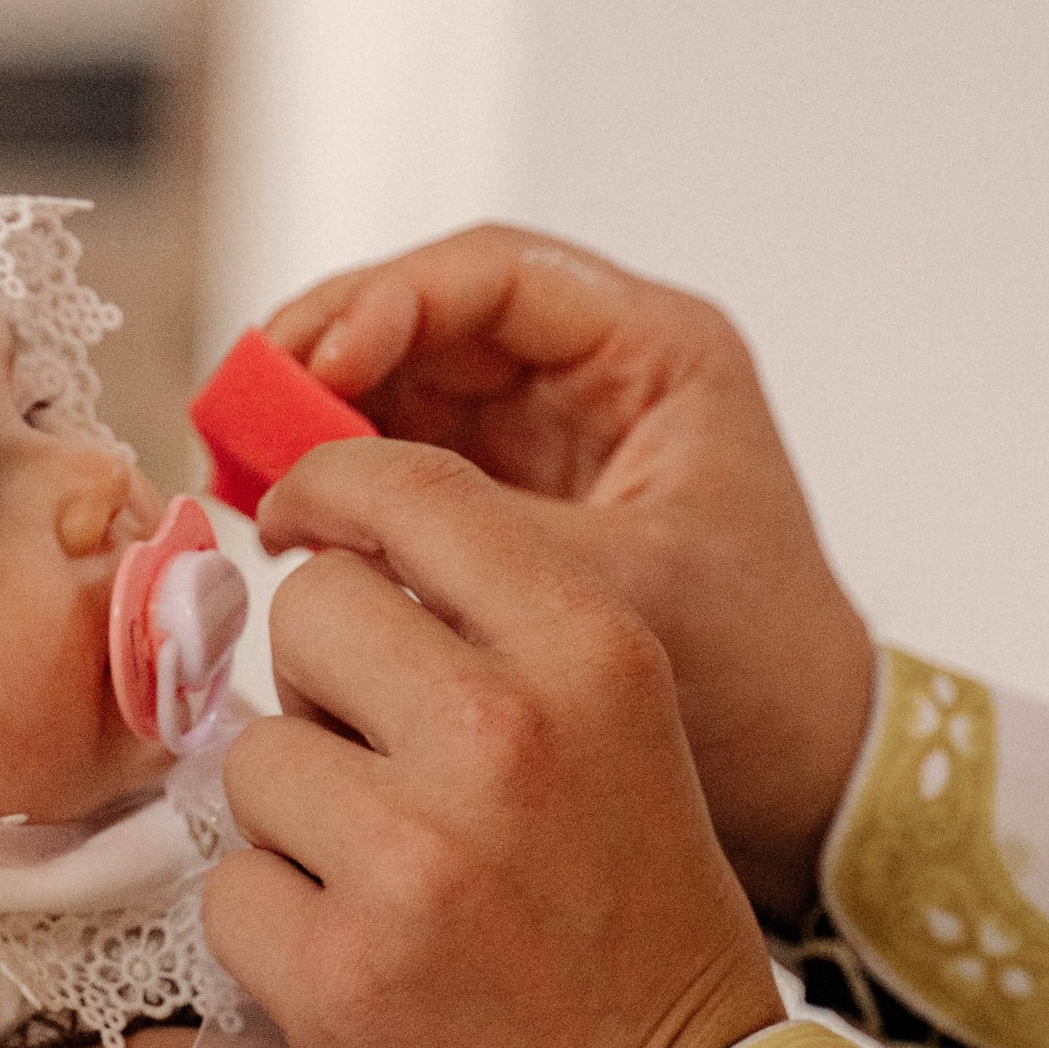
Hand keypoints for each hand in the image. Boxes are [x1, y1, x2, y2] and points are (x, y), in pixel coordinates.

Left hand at [213, 440, 785, 1047]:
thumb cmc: (631, 925)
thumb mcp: (615, 729)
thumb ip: (491, 631)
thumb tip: (324, 560)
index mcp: (590, 654)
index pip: (412, 492)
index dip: (332, 493)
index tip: (300, 520)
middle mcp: (503, 734)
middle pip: (309, 613)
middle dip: (322, 686)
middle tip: (379, 766)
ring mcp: (413, 857)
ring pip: (251, 758)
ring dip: (293, 818)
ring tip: (384, 882)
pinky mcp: (337, 972)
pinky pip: (227, 889)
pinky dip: (271, 930)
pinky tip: (357, 964)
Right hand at [269, 223, 874, 913]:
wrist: (807, 773)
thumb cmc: (757, 676)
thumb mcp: (613, 590)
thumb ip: (470, 532)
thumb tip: (322, 504)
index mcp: (656, 353)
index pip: (493, 274)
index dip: (384, 303)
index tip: (310, 364)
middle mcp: (599, 373)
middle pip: (429, 315)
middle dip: (325, 354)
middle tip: (241, 411)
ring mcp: (552, 434)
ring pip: (404, 381)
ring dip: (321, 416)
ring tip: (243, 466)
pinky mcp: (516, 499)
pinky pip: (408, 459)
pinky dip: (343, 478)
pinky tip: (288, 518)